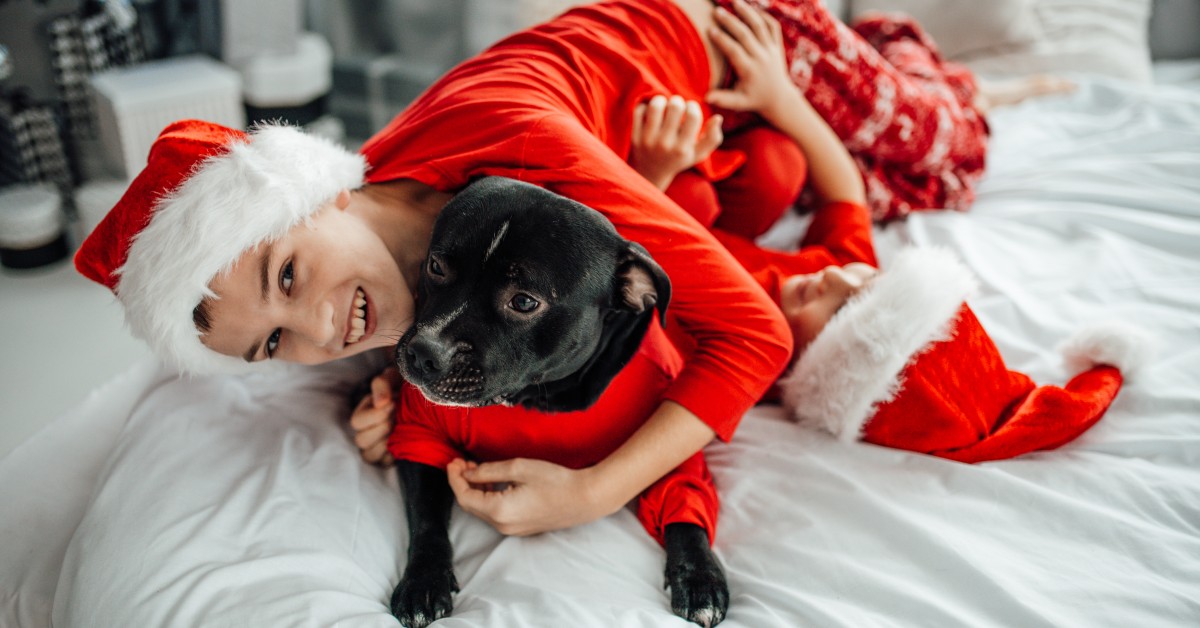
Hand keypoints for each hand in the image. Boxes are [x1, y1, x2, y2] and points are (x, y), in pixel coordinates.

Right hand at [349, 366, 400, 464]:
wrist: (428, 405)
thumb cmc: (407, 388)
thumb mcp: (394, 378)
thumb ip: (383, 384)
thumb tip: (380, 403)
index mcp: (365, 412)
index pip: (357, 422)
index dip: (374, 416)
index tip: (393, 405)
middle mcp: (367, 431)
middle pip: (361, 441)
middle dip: (381, 429)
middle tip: (397, 419)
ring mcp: (377, 446)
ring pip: (369, 455)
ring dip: (386, 444)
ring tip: (401, 431)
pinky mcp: (389, 457)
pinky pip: (384, 464)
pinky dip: (393, 456)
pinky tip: (405, 444)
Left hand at [446, 458, 611, 535]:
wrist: (585, 499)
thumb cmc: (555, 481)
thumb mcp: (518, 468)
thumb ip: (489, 471)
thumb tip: (468, 472)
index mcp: (499, 511)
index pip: (464, 496)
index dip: (455, 478)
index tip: (453, 461)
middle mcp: (502, 525)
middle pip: (470, 505)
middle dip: (463, 483)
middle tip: (461, 462)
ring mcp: (512, 529)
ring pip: (482, 510)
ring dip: (475, 490)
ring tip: (475, 468)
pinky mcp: (521, 527)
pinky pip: (495, 513)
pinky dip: (488, 497)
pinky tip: (492, 482)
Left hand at [629, 94, 722, 190]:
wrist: (650, 174)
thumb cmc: (679, 158)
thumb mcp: (698, 153)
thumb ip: (713, 138)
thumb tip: (718, 118)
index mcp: (683, 148)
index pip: (693, 116)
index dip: (693, 106)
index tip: (689, 109)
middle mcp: (665, 145)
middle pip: (675, 107)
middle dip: (677, 101)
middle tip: (676, 107)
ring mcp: (648, 141)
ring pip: (655, 106)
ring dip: (661, 100)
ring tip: (663, 107)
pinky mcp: (634, 136)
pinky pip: (639, 110)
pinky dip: (645, 107)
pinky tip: (650, 114)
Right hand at [706, 0, 796, 122]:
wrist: (779, 98)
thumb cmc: (754, 99)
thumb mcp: (739, 103)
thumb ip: (723, 99)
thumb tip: (705, 97)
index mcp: (750, 70)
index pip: (734, 51)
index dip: (722, 39)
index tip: (710, 29)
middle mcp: (762, 57)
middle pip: (746, 35)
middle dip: (731, 22)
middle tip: (717, 11)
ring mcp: (771, 50)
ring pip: (760, 26)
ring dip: (747, 12)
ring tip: (734, 1)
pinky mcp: (777, 45)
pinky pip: (773, 26)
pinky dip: (764, 16)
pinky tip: (753, 8)